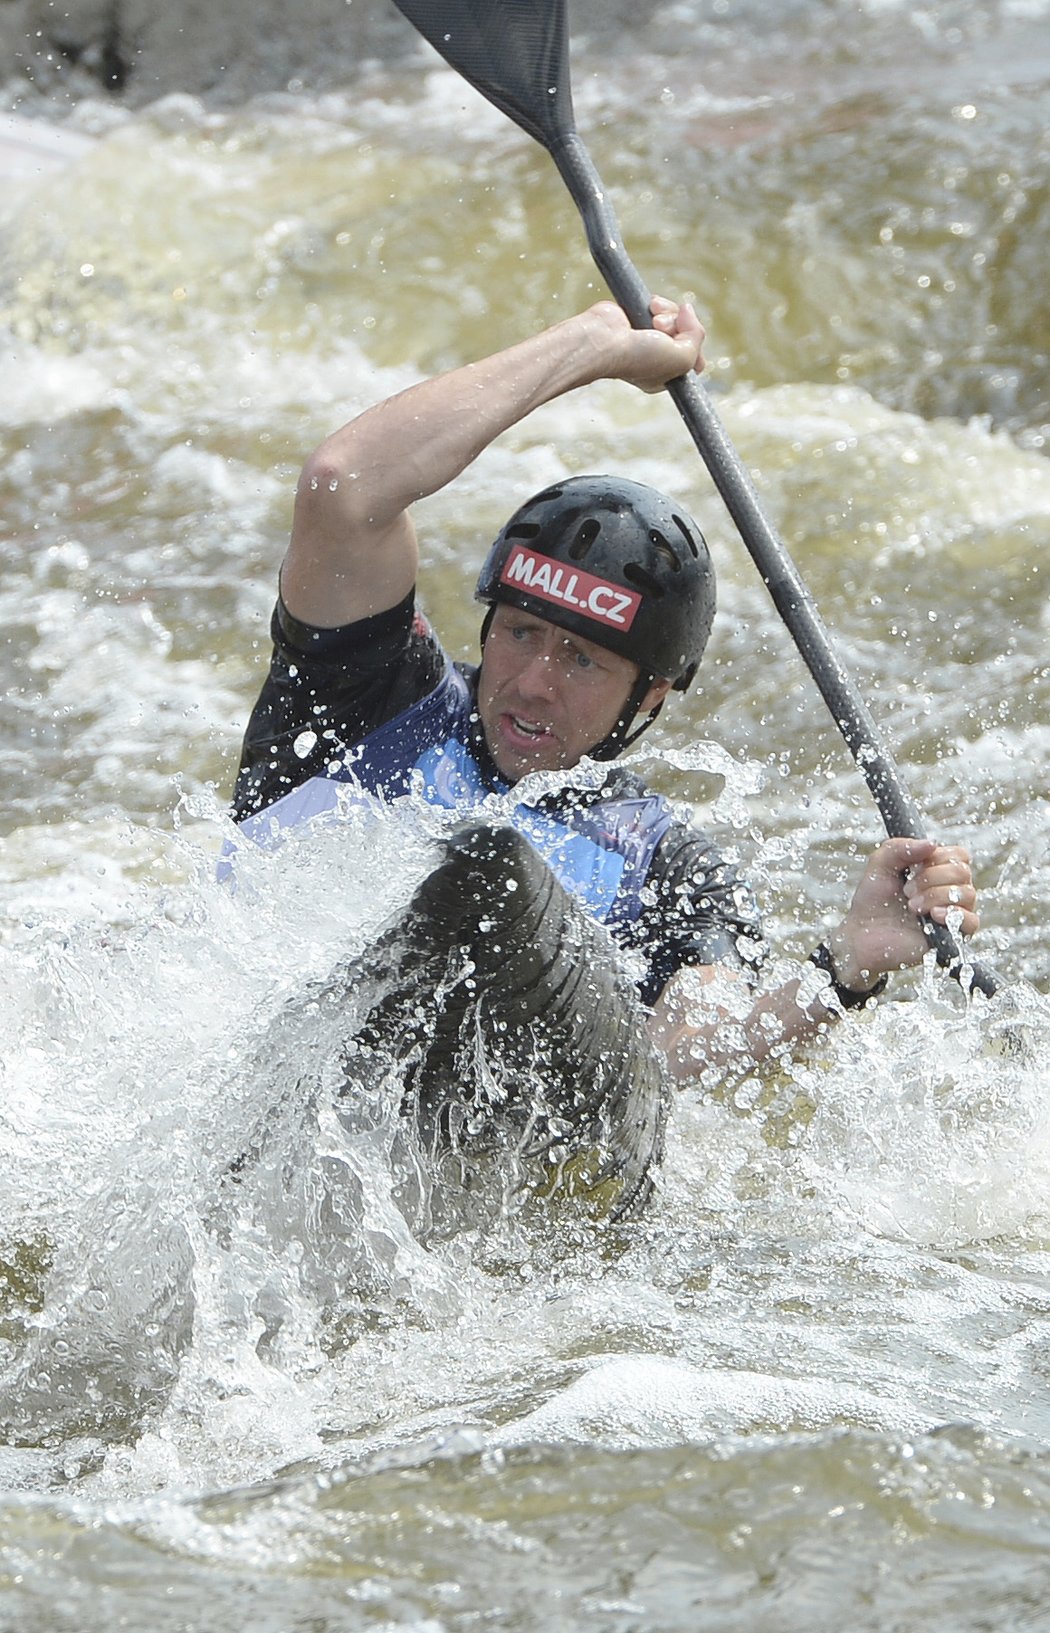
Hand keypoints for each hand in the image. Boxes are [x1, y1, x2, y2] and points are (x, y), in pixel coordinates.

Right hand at [587, 296, 705, 391]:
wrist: (605, 340)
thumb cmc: (638, 358)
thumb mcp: (682, 358)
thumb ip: (697, 338)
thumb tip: (687, 309)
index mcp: (665, 376)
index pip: (694, 359)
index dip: (695, 346)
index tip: (683, 342)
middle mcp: (656, 358)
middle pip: (686, 334)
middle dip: (680, 326)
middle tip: (662, 328)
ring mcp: (647, 337)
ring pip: (675, 317)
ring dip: (669, 313)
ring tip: (654, 319)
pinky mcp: (638, 319)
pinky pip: (661, 306)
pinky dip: (659, 304)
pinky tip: (651, 307)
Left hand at [827, 838, 979, 991]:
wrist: (865, 935)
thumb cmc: (874, 900)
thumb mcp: (880, 865)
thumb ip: (900, 847)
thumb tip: (932, 844)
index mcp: (939, 870)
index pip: (959, 855)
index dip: (937, 858)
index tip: (911, 869)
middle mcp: (952, 889)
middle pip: (962, 872)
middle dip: (930, 878)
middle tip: (906, 891)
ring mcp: (955, 912)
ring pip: (967, 894)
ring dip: (934, 896)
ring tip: (912, 907)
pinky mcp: (955, 934)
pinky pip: (972, 920)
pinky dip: (953, 914)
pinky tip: (932, 915)